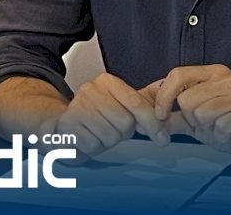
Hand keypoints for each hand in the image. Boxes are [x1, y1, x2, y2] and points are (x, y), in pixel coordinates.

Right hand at [39, 73, 167, 159]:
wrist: (62, 125)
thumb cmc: (96, 116)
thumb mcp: (121, 104)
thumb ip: (144, 102)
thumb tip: (167, 98)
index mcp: (108, 82)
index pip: (137, 102)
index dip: (152, 123)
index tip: (162, 138)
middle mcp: (91, 89)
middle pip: (125, 122)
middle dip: (123, 132)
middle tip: (111, 128)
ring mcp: (77, 106)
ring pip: (111, 136)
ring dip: (108, 141)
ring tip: (98, 133)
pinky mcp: (67, 125)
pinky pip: (94, 145)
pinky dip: (94, 148)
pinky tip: (88, 138)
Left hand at [152, 64, 230, 167]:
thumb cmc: (228, 127)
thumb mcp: (195, 120)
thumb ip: (172, 116)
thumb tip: (142, 117)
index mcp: (212, 73)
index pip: (177, 75)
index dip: (164, 97)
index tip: (161, 116)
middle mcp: (227, 78)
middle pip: (187, 100)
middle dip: (193, 120)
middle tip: (210, 125)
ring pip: (202, 114)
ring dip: (209, 130)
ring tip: (222, 130)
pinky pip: (221, 126)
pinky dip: (222, 137)